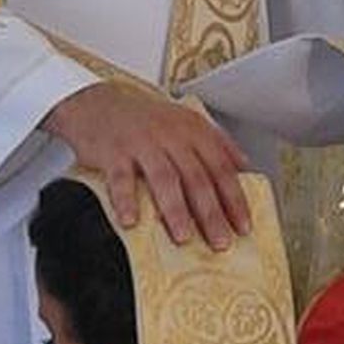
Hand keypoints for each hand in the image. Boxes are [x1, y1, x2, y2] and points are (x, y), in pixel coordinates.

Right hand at [44, 83, 251, 248]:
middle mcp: (171, 135)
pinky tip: (131, 221)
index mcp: (193, 131)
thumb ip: (217, 143)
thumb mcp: (186, 122)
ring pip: (164, 178)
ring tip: (183, 237)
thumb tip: (244, 168)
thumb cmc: (146, 120)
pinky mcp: (113, 151)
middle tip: (220, 242)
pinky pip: (121, 178)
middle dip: (211, 214)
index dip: (234, 199)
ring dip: (175, 210)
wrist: (99, 101)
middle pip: (197, 178)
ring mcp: (142, 143)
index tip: (243, 226)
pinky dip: (126, 200)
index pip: (221, 167)